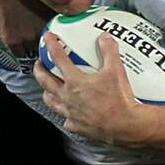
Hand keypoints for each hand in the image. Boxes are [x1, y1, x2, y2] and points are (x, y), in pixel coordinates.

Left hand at [33, 32, 149, 146]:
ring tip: (47, 89)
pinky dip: (66, 115)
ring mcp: (71, 113)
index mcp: (75, 82)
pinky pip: (67, 120)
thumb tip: (105, 38)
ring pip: (51, 102)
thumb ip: (109, 52)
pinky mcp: (77, 126)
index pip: (58, 58)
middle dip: (39, 71)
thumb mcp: (116, 70)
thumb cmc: (119, 100)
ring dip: (47, 93)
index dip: (51, 45)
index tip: (48, 38)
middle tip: (39, 65)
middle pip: (45, 82)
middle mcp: (68, 97)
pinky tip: (69, 113)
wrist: (125, 124)